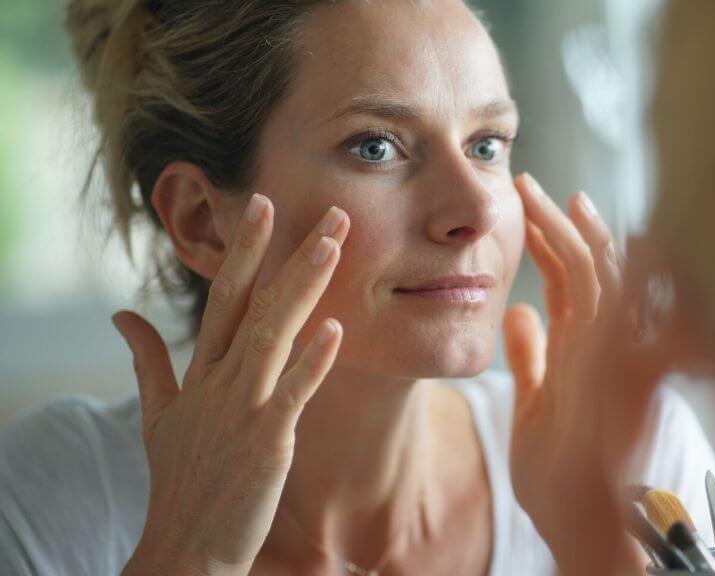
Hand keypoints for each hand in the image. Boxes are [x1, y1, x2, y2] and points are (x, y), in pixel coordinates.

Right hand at [114, 194, 349, 575]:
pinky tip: (336, 328)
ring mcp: (242, 409)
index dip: (248, 251)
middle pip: (256, 304)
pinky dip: (313, 361)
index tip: (267, 205)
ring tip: (334, 246)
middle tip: (329, 210)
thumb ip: (146, 360)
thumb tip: (121, 314)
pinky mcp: (265, 441)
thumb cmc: (179, 480)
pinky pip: (293, 393)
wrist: (183, 549)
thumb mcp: (156, 415)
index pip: (225, 297)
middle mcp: (220, 381)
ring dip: (305, 287)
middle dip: (289, 253)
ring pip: (274, 334)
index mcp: (200, 372)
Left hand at [504, 174, 676, 574]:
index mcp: (583, 348)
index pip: (570, 281)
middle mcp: (602, 343)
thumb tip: (516, 310)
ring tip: (540, 196)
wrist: (575, 516)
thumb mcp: (533, 401)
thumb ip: (530, 354)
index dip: (550, 241)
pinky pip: (614, 305)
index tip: (530, 206)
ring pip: (600, 276)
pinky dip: (608, 265)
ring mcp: (612, 352)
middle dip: (559, 223)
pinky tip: (593, 230)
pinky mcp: (616, 365)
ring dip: (570, 233)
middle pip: (587, 267)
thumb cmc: (558, 469)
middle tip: (528, 184)